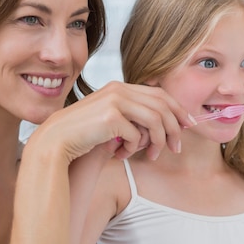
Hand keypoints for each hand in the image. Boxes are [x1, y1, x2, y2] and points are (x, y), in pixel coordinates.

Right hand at [27, 81, 194, 163]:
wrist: (55, 141)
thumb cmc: (82, 134)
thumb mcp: (109, 119)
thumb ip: (130, 115)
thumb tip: (164, 124)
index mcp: (119, 87)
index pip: (159, 93)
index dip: (177, 109)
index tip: (188, 125)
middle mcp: (118, 89)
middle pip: (162, 105)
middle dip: (175, 128)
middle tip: (177, 149)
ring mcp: (114, 101)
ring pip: (155, 120)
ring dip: (158, 142)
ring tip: (151, 157)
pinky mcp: (110, 117)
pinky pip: (136, 135)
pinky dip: (133, 148)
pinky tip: (120, 155)